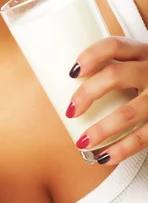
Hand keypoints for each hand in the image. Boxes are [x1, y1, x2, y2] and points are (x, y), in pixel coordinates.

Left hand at [66, 36, 147, 164]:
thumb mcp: (137, 64)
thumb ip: (112, 70)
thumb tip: (62, 83)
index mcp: (141, 51)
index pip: (113, 45)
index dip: (90, 56)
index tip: (72, 71)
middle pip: (115, 75)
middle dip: (87, 93)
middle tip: (71, 110)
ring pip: (128, 112)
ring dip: (101, 130)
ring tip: (82, 142)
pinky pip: (143, 137)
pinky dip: (122, 150)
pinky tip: (104, 157)